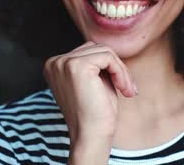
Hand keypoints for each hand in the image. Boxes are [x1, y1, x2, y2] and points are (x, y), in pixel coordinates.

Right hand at [43, 42, 136, 162]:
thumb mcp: (94, 82)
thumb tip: (109, 47)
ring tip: (127, 90)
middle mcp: (55, 62)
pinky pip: (109, 57)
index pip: (88, 51)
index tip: (122, 85)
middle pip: (96, 47)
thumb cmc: (95, 114)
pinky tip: (124, 89)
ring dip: (121, 70)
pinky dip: (121, 72)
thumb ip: (96, 63)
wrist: (91, 137)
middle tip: (128, 88)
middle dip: (116, 66)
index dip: (108, 66)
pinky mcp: (76, 66)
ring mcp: (63, 62)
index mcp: (55, 66)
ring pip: (104, 51)